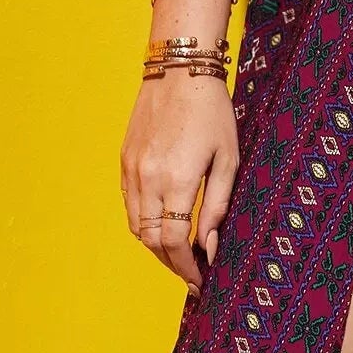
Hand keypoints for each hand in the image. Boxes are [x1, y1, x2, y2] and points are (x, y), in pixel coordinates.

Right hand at [120, 71, 239, 294]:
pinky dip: (143, 223)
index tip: (199, 282)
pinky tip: (162, 225)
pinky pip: (130, 204)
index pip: (174, 242)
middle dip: (171, 264)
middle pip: (151, 241)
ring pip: (136, 226)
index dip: (186, 268)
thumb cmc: (212, 113)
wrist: (178, 71)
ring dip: (155, 247)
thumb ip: (217, 206)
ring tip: (178, 254)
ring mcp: (132, 169)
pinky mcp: (125, 160)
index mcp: (177, 180)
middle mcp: (148, 178)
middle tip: (191, 274)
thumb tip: (208, 245)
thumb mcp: (228, 160)